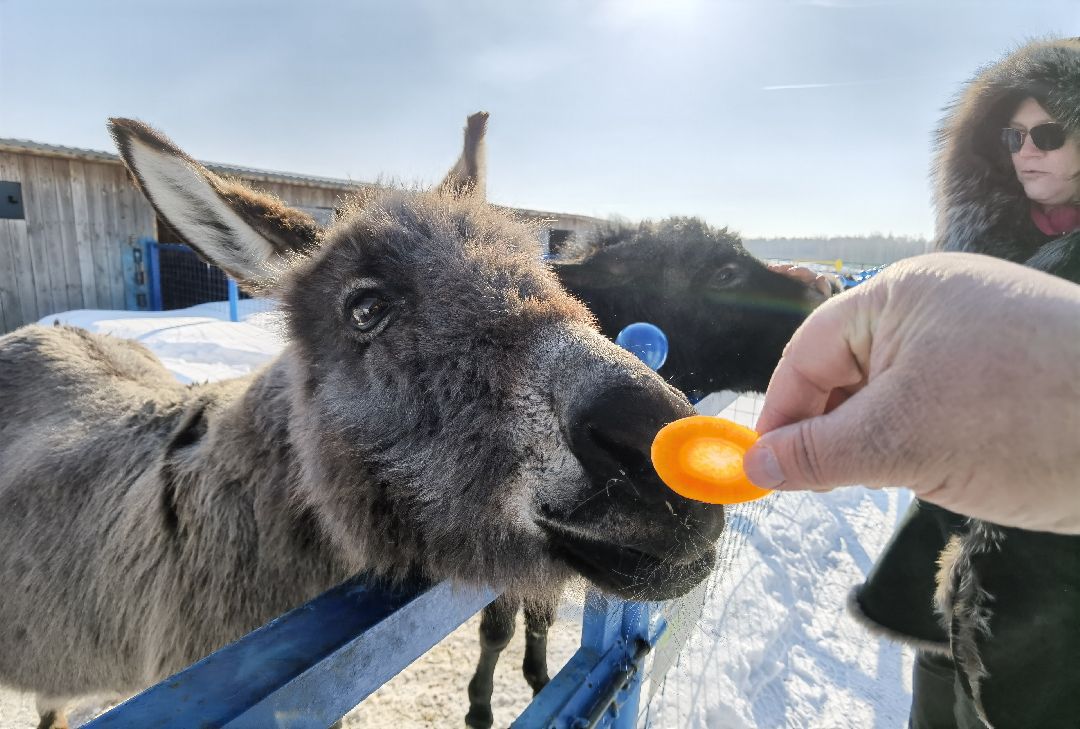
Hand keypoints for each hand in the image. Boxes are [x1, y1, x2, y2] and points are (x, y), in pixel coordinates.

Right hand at [744, 252, 1079, 533]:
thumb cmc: (1026, 422)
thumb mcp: (902, 443)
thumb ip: (819, 453)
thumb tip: (754, 467)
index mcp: (900, 294)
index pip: (808, 351)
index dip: (782, 413)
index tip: (765, 471)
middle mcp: (934, 301)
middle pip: (847, 366)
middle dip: (833, 427)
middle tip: (827, 485)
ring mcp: (975, 330)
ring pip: (891, 388)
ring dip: (881, 436)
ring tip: (901, 474)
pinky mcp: (1007, 365)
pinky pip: (936, 397)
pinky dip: (923, 435)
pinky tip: (942, 464)